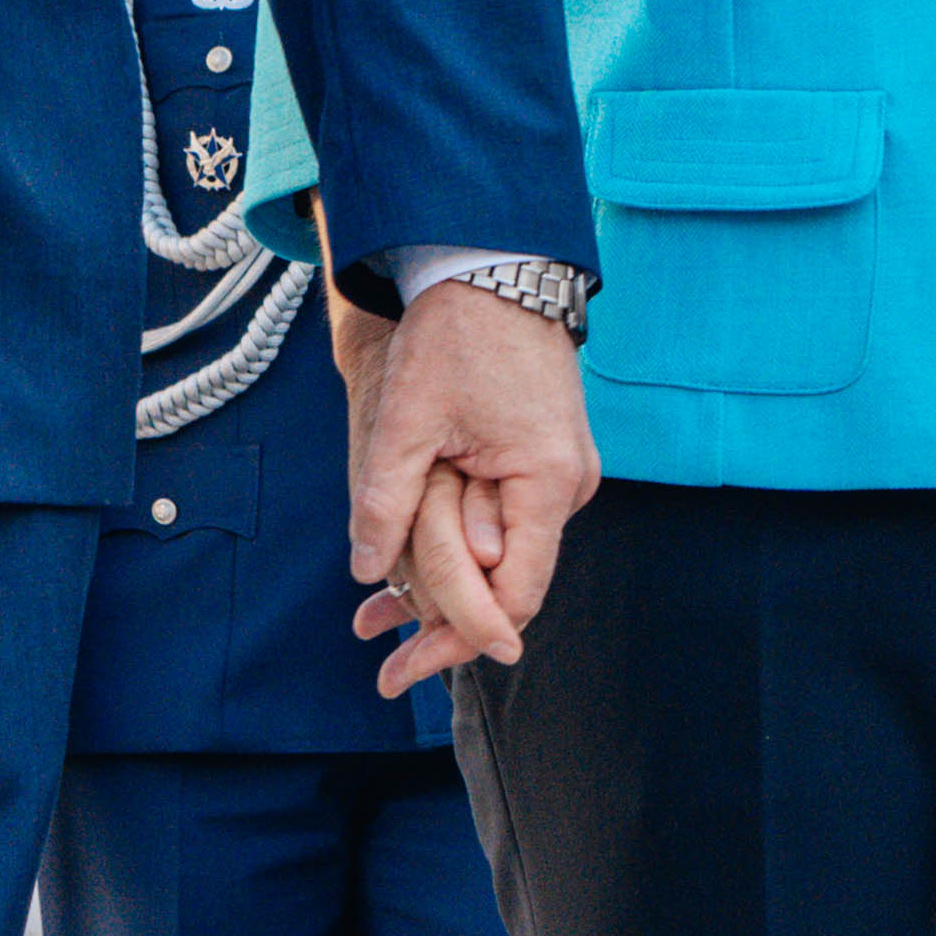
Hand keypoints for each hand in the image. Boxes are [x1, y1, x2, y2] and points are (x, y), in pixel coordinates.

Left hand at [345, 280, 600, 696]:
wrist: (497, 264)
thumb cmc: (457, 334)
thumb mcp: (408, 419)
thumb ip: (387, 500)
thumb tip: (369, 574)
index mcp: (547, 482)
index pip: (517, 593)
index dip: (466, 639)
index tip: (413, 671)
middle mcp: (567, 485)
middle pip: (509, 583)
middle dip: (441, 625)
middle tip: (382, 665)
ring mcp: (560, 471)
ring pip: (502, 554)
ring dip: (443, 587)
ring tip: (373, 624)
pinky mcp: (543, 455)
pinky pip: (502, 520)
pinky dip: (458, 546)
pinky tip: (407, 568)